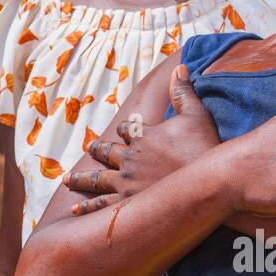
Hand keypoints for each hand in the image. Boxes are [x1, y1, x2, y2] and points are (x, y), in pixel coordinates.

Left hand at [65, 63, 219, 213]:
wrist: (207, 183)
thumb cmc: (204, 148)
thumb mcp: (196, 114)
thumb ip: (183, 92)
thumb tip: (179, 67)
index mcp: (143, 136)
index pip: (127, 130)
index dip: (125, 131)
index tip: (124, 132)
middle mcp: (130, 158)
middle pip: (107, 152)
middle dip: (98, 150)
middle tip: (90, 149)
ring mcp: (126, 182)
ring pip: (97, 178)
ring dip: (83, 178)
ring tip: (69, 178)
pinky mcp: (128, 204)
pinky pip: (103, 205)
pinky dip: (89, 206)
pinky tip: (76, 209)